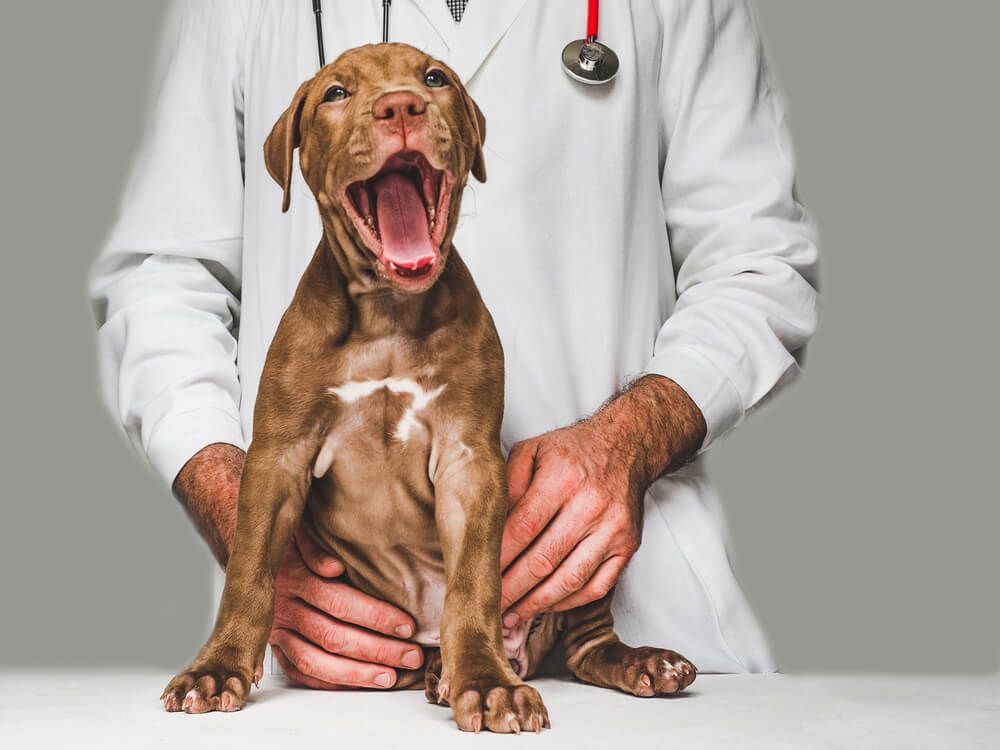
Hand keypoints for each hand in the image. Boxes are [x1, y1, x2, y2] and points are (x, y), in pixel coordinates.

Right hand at [269, 526, 423, 688]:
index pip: (339, 603)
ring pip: (317, 661)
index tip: (407, 626)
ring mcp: (277, 631)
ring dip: (356, 673)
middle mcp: (284, 608)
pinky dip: (328, 682)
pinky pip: (300, 671)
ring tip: (390, 677)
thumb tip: (335, 567)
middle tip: (411, 655)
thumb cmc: (289, 539)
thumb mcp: (300, 530)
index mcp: (294, 577)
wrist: (252, 551)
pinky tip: (355, 684)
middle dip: (377, 649)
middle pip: (334, 636)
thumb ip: (316, 546)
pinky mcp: (274, 645)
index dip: (375, 617)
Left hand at [499, 376, 705, 626]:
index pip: (523, 528)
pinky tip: (544, 604)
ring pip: (570, 580)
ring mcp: (613, 529)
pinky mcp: (628, 546)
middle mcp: (591, 505)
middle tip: (488, 605)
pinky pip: (596, 586)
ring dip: (536, 603)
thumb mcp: (531, 450)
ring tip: (511, 614)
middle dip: (511, 588)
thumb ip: (506, 483)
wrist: (626, 446)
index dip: (498, 557)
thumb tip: (486, 525)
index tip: (478, 575)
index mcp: (563, 477)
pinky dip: (568, 602)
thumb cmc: (572, 451)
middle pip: (544, 559)